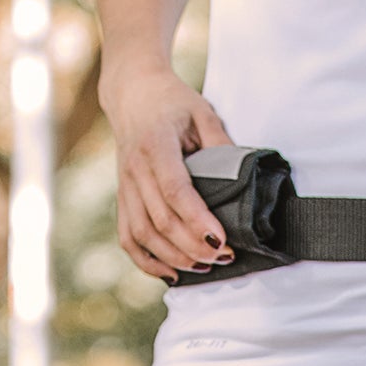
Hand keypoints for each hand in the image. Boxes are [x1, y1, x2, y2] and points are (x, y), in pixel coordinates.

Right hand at [104, 65, 236, 278]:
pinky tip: (171, 273)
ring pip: (143, 234)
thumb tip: (243, 181)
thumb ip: (221, 144)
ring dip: (174, 258)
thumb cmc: (172, 102)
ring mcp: (125, 185)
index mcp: (155, 143)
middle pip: (161, 220)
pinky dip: (147, 261)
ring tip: (205, 266)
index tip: (222, 239)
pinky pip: (128, 238)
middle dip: (194, 246)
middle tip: (224, 256)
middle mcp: (135, 168)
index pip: (175, 191)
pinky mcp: (123, 197)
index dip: (198, 220)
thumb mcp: (202, 112)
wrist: (133, 92)